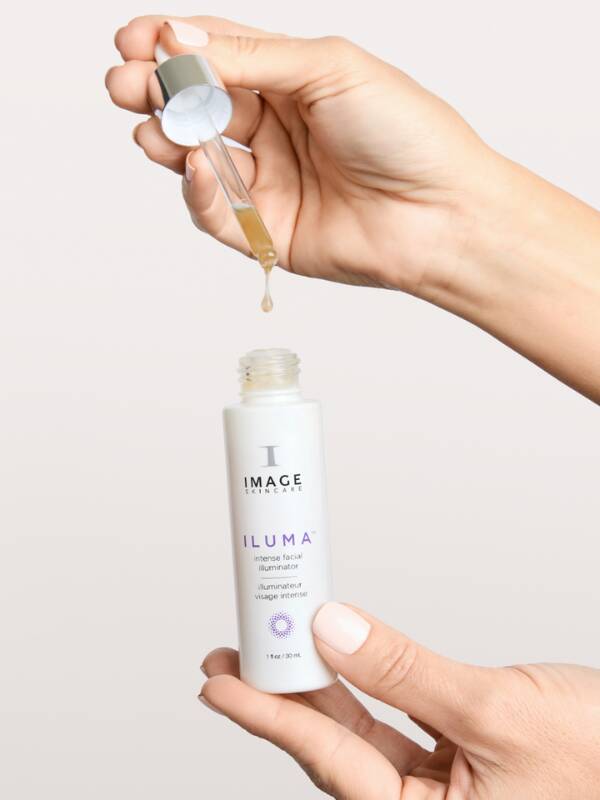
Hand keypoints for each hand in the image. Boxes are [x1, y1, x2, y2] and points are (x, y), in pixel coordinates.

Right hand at [106, 16, 599, 400]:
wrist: (442, 214)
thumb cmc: (407, 134)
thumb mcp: (329, 69)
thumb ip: (253, 57)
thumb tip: (179, 38)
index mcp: (294, 81)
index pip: (219, 57)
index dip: (172, 47)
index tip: (133, 39)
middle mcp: (278, 130)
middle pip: (199, 107)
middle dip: (156, 93)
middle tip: (124, 84)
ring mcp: (272, 182)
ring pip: (199, 159)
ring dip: (168, 139)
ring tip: (154, 126)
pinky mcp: (269, 231)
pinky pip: (217, 212)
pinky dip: (197, 190)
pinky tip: (193, 166)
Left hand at [199, 603, 599, 798]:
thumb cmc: (598, 760)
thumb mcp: (496, 711)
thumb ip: (407, 673)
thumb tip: (333, 631)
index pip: (331, 763)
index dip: (269, 717)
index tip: (221, 683)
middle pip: (335, 749)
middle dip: (282, 700)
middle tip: (235, 656)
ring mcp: (439, 787)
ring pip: (360, 732)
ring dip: (318, 689)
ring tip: (275, 649)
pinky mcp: (453, 760)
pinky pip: (392, 720)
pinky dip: (363, 686)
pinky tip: (336, 660)